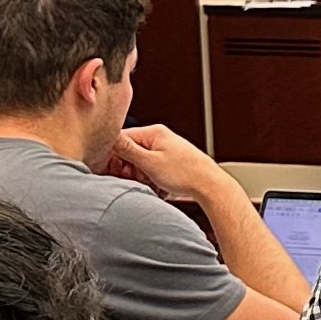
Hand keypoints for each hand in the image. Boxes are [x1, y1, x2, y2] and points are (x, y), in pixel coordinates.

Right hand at [113, 122, 232, 202]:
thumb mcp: (150, 162)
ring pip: (141, 162)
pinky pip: (152, 169)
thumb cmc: (185, 173)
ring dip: (140, 176)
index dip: (113, 156)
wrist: (211, 186)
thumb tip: (109, 136)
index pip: (122, 138)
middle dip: (128, 168)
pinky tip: (158, 186)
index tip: (110, 170)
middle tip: (134, 179)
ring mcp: (166, 150)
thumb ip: (127, 150)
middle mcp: (160, 138)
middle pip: (130, 151)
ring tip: (150, 183)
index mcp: (154, 132)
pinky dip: (151, 179)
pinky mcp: (171, 162)